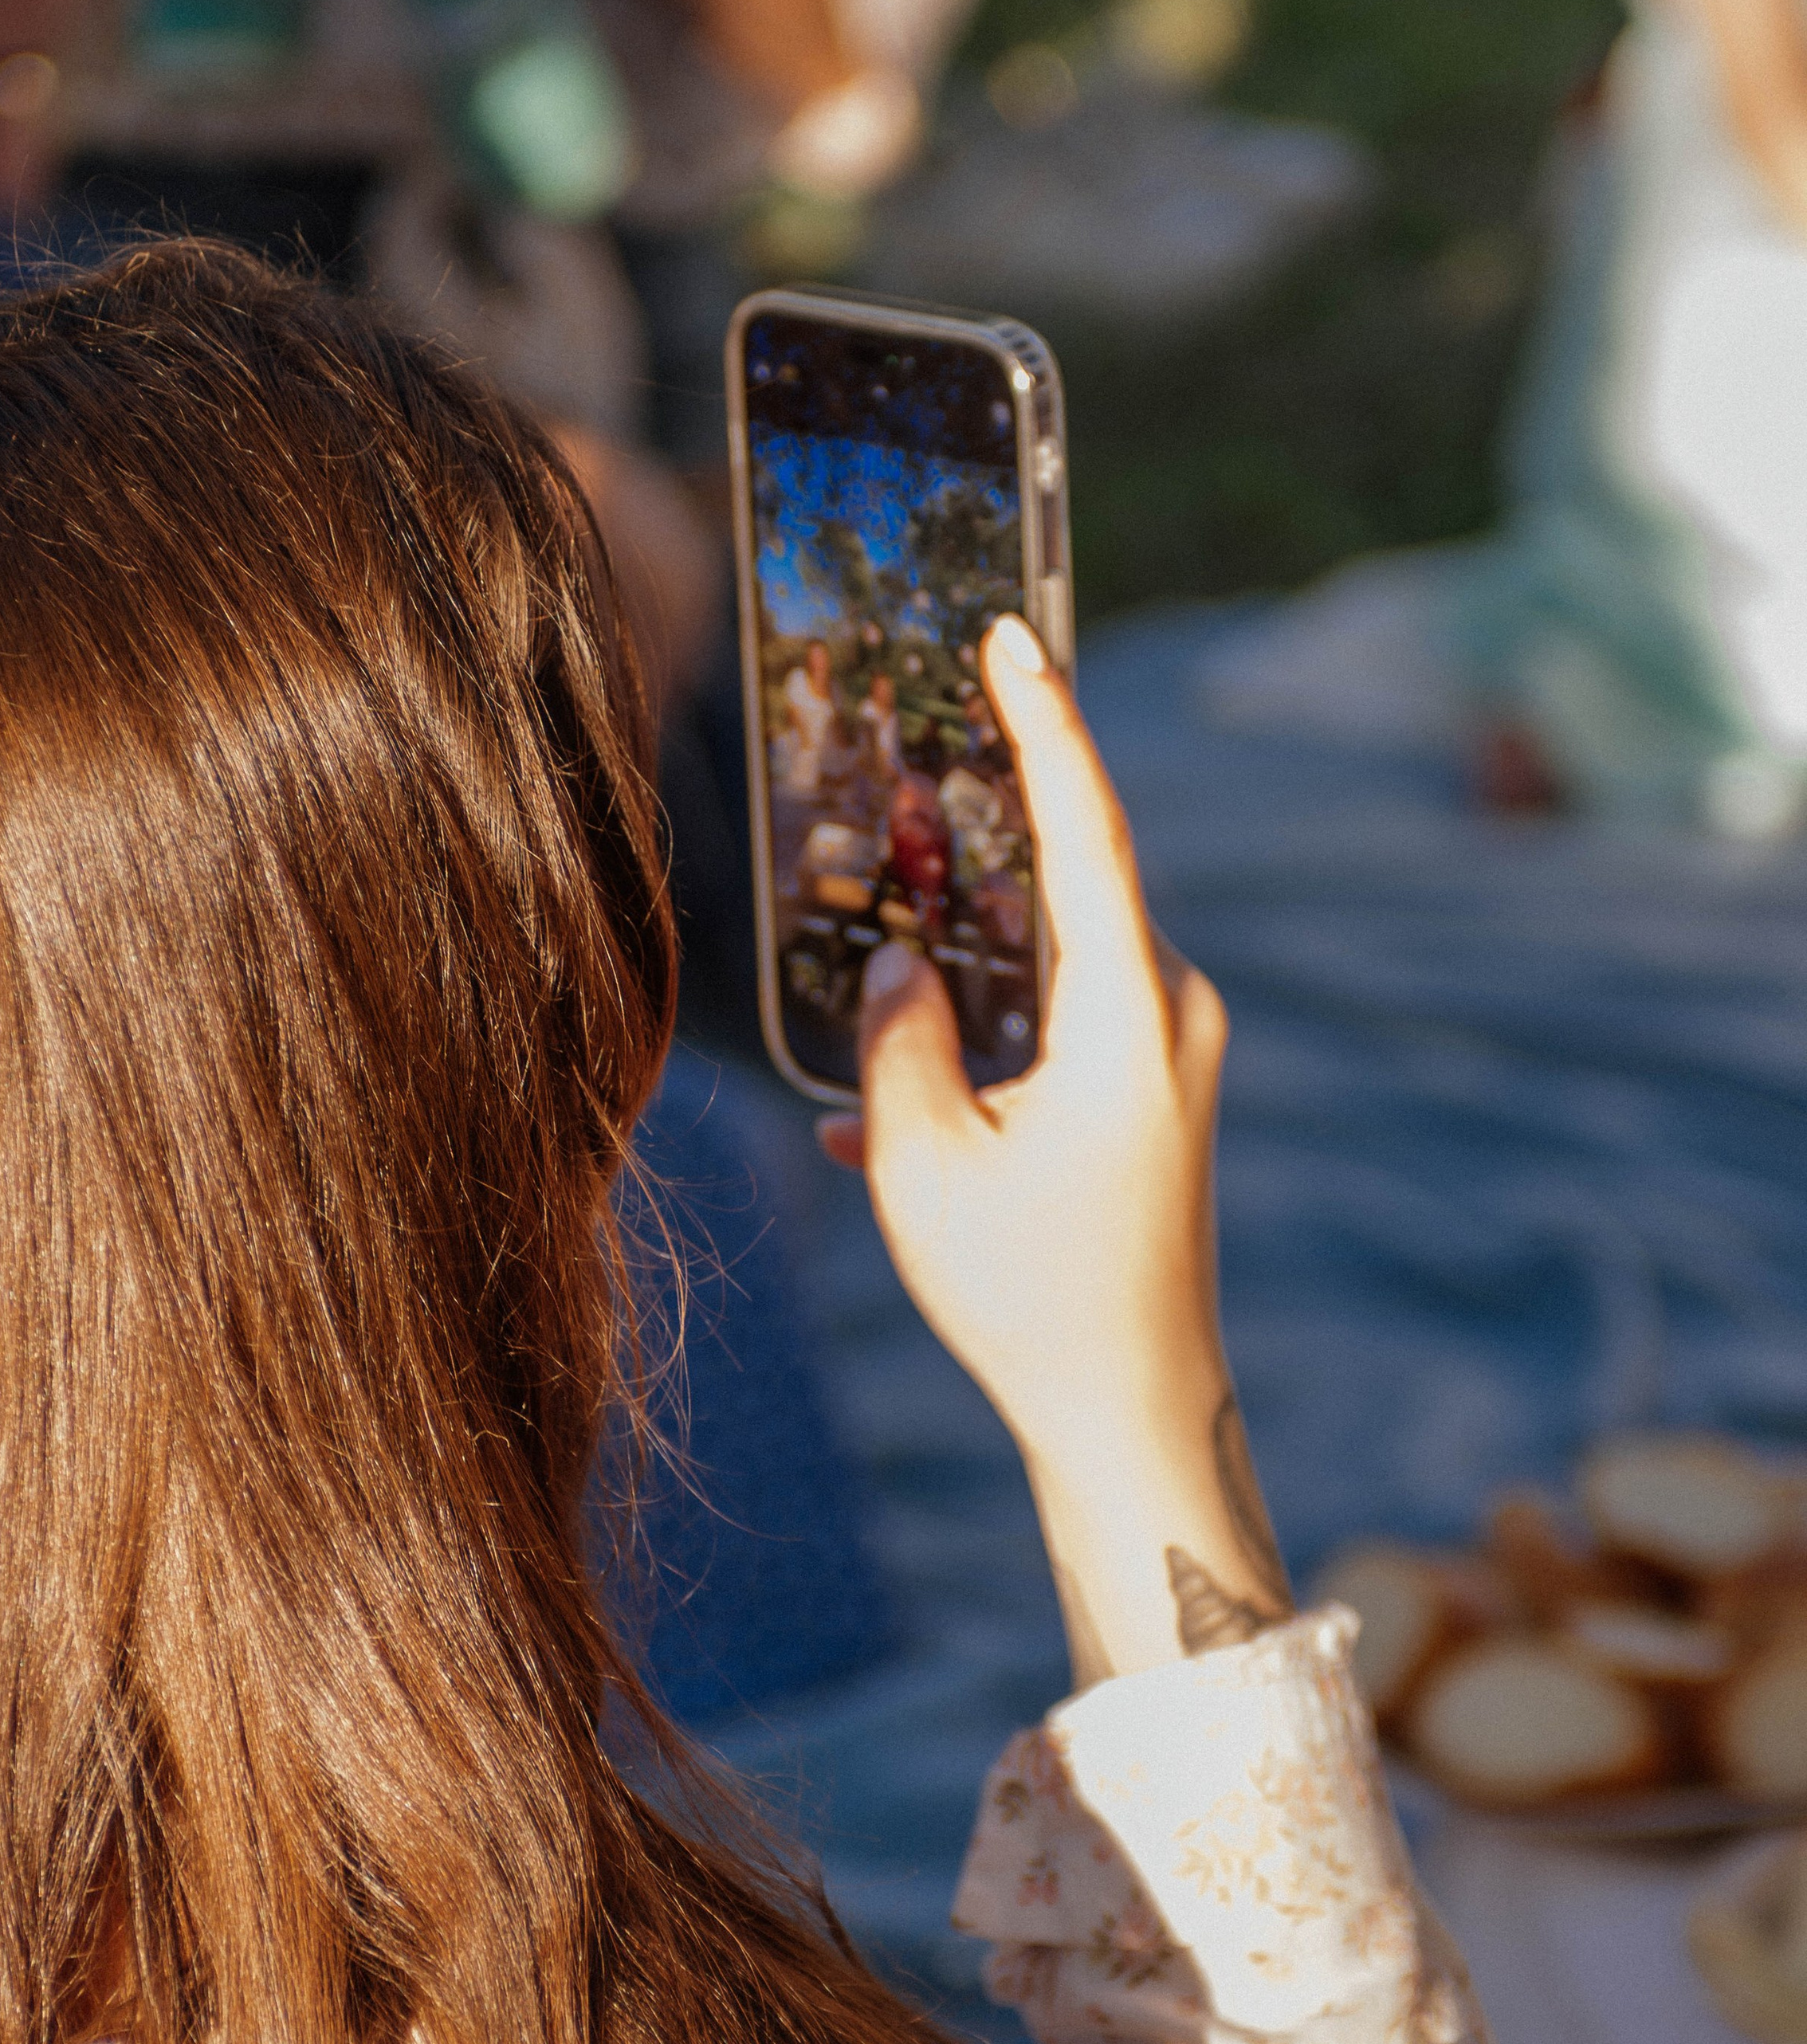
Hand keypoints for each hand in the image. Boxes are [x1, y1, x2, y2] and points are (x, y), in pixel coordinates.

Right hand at [821, 616, 1289, 1682]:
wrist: (1134, 1412)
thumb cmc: (1032, 1297)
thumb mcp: (926, 1167)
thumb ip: (897, 1045)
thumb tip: (896, 972)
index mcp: (1127, 1015)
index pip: (1086, 829)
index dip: (1046, 724)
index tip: (1016, 631)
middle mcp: (1168, 1016)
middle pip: (1064, 883)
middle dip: (980, 830)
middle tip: (912, 747)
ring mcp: (1169, 1058)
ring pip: (1050, 960)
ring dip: (962, 957)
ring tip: (875, 936)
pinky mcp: (1153, 1098)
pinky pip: (1055, 1029)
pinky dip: (979, 1047)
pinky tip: (884, 1110)